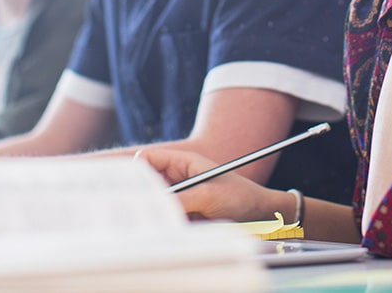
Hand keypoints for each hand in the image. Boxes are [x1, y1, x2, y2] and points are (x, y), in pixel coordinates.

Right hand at [139, 148, 276, 222]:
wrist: (262, 216)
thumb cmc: (240, 196)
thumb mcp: (210, 196)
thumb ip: (182, 199)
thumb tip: (157, 208)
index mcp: (182, 162)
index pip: (147, 159)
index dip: (135, 170)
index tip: (129, 187)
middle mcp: (177, 177)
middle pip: (147, 182)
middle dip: (141, 195)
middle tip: (134, 210)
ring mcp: (181, 195)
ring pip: (155, 202)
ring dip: (154, 212)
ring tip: (151, 224)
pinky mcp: (185, 213)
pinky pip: (167, 217)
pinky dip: (164, 224)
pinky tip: (164, 232)